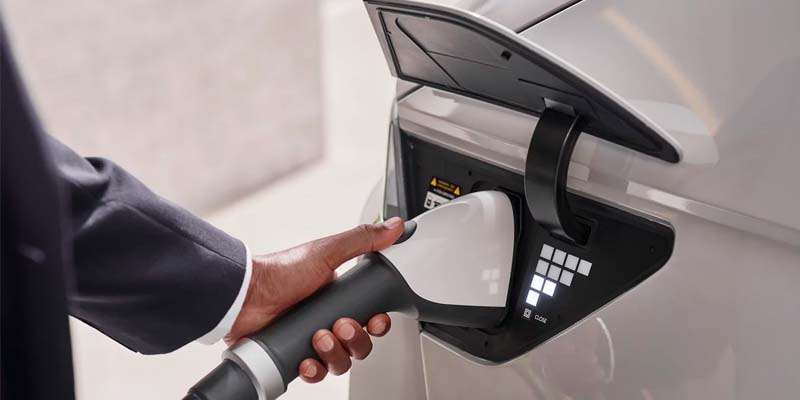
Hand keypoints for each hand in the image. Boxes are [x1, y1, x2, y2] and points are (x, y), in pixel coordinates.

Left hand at [225, 217, 404, 382]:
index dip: (377, 324)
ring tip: (319, 337)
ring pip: (341, 361)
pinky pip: (316, 373)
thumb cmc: (281, 271)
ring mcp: (311, 339)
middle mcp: (328, 319)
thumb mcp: (326, 252)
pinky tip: (307, 359)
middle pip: (359, 344)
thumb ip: (362, 240)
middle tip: (340, 326)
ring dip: (335, 354)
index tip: (374, 320)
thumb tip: (393, 226)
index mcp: (339, 297)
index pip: (371, 318)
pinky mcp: (294, 356)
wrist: (244, 296)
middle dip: (355, 339)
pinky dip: (315, 370)